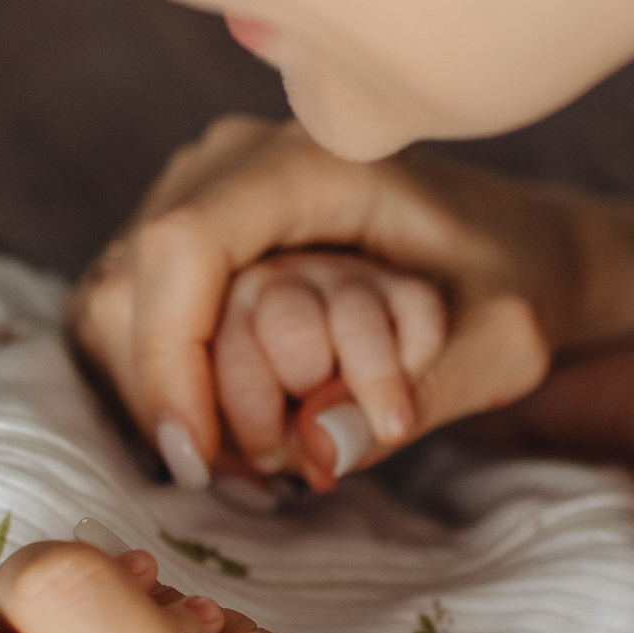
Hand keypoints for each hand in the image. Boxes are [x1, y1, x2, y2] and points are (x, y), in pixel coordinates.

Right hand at [72, 116, 633, 490]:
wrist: (519, 241)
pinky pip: (129, 305)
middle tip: (218, 477)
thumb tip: (318, 451)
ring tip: (224, 459)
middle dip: (158, 391)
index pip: (185, 244)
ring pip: (113, 294)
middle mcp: (236, 155)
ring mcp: (201, 183)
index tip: (198, 456)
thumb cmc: (519, 280)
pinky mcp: (190, 224)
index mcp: (311, 156)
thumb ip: (429, 391)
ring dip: (151, 390)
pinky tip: (210, 427)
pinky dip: (155, 378)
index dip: (170, 355)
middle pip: (130, 274)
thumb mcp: (506, 342)